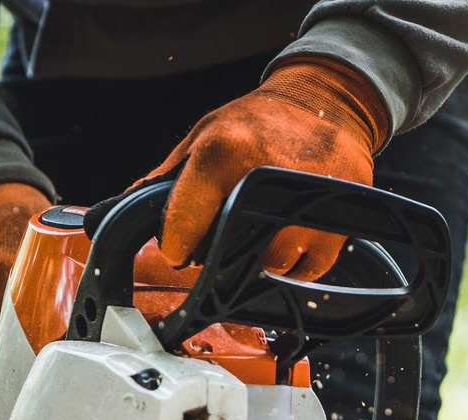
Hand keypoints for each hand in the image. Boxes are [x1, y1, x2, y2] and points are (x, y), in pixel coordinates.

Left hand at [128, 57, 390, 279]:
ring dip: (264, 260)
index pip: (185, 224)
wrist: (327, 103)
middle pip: (231, 252)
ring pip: (276, 265)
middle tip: (224, 239)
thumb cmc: (261, 120)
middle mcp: (269, 175)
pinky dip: (297, 263)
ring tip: (264, 232)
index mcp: (226, 151)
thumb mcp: (206, 134)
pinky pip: (310, 268)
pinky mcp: (342, 216)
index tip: (177, 250)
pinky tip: (292, 237)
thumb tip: (126, 212)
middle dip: (223, 254)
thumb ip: (169, 178)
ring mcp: (310, 200)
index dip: (176, 244)